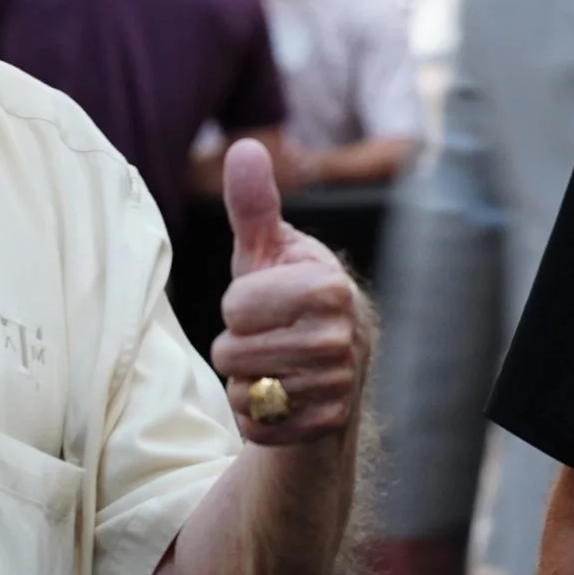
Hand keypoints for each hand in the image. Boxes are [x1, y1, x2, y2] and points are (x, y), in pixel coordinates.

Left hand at [210, 139, 373, 446]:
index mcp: (328, 287)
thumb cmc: (289, 298)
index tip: (268, 302)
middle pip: (233, 352)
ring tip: (277, 364)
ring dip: (247, 381)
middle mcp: (340, 338)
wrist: (332, 365)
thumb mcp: (269, 251)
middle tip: (271, 336)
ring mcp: (337, 386)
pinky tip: (282, 397)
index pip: (235, 306)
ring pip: (244, 391)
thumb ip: (254, 204)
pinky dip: (257, 417)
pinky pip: (257, 427)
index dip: (239, 305)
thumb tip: (244, 147)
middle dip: (238, 346)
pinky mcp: (326, 424)